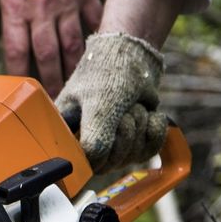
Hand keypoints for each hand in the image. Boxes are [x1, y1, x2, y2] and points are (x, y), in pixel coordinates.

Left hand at [0, 0, 101, 96]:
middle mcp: (42, 11)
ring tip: (77, 90)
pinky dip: (98, 39)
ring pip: (73, 44)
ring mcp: (67, 3)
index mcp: (16, 10)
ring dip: (74, 69)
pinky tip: (101, 57)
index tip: (23, 93)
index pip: (16, 51)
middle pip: (47, 55)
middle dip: (51, 82)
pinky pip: (95, 21)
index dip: (19, 74)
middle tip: (55, 104)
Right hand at [56, 33, 166, 172]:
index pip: (82, 164)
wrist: (132, 56)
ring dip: (141, 127)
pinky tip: (150, 113)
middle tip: (122, 108)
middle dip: (125, 132)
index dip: (99, 152)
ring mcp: (110, 145)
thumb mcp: (100, 104)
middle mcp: (85, 144)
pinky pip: (148, 151)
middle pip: (110, 163)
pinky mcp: (132, 142)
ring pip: (131, 157)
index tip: (106, 126)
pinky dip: (154, 130)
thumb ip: (95, 138)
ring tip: (133, 105)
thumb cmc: (107, 74)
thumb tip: (94, 165)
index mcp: (66, 135)